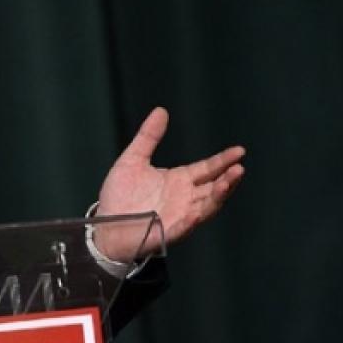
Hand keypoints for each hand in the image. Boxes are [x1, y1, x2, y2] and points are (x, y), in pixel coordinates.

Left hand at [94, 107, 244, 260]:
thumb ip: (148, 137)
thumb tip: (161, 110)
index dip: (223, 160)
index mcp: (179, 180)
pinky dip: (189, 221)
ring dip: (217, 197)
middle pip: (213, 188)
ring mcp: (178, 216)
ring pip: (206, 207)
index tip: (239, 151)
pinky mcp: (166, 232)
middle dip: (227, 179)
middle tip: (239, 168)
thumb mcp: (132, 160)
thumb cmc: (119, 195)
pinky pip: (181, 228)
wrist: (103, 224)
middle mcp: (184, 198)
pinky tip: (196, 213)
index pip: (207, 169)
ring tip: (226, 183)